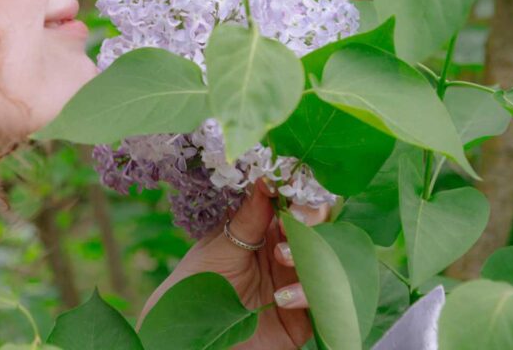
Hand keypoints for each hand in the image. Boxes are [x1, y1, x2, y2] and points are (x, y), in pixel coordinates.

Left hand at [138, 179, 329, 349]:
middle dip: (311, 218)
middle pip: (318, 226)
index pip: (293, 203)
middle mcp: (285, 253)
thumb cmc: (194, 288)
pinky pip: (321, 300)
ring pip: (326, 259)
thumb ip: (246, 220)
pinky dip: (308, 294)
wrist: (186, 337)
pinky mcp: (302, 317)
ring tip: (281, 256)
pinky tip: (283, 297)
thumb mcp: (218, 249)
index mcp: (263, 230)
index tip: (291, 183)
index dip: (299, 191)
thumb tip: (266, 179)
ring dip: (309, 252)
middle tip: (294, 219)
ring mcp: (296, 283)